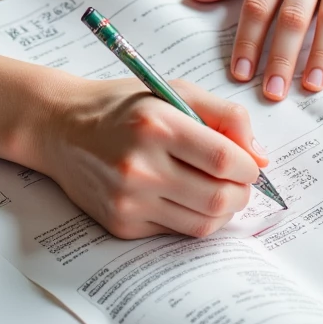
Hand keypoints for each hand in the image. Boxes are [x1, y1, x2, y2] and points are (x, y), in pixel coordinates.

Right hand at [40, 73, 265, 238]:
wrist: (62, 129)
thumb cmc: (123, 107)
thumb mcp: (173, 91)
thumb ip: (224, 116)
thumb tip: (260, 157)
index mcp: (157, 125)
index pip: (224, 159)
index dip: (249, 167)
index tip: (251, 166)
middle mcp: (140, 166)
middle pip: (218, 198)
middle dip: (241, 194)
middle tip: (238, 182)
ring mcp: (129, 200)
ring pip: (202, 224)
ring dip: (221, 211)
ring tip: (215, 190)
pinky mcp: (121, 225)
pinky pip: (175, 232)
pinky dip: (189, 217)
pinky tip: (181, 196)